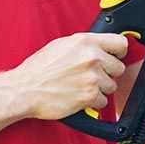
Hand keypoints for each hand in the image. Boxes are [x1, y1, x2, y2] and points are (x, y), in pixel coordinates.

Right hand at [8, 32, 129, 119]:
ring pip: (112, 86)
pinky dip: (93, 102)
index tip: (116, 56)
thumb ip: (84, 45)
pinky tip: (78, 96)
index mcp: (85, 42)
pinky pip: (103, 101)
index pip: (120, 43)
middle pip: (119, 67)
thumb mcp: (62, 45)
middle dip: (108, 73)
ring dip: (100, 89)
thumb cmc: (38, 69)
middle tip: (91, 76)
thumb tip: (101, 47)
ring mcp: (92, 77)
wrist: (24, 89)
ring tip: (80, 86)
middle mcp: (91, 57)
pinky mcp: (90, 96)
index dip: (119, 52)